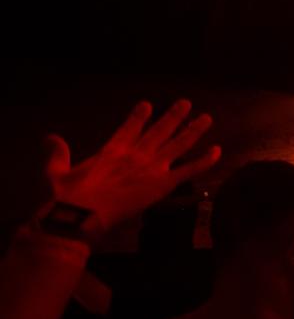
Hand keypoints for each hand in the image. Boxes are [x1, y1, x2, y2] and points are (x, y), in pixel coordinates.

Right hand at [44, 100, 220, 231]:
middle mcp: (135, 154)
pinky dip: (204, 160)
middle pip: (160, 130)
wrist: (80, 215)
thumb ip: (57, 154)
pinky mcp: (162, 184)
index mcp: (112, 150)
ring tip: (207, 118)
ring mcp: (151, 167)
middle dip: (174, 116)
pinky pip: (188, 169)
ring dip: (194, 130)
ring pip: (178, 144)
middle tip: (186, 103)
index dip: (140, 116)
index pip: (129, 128)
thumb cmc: (67, 197)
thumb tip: (50, 137)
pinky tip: (217, 151)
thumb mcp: (56, 172)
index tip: (149, 104)